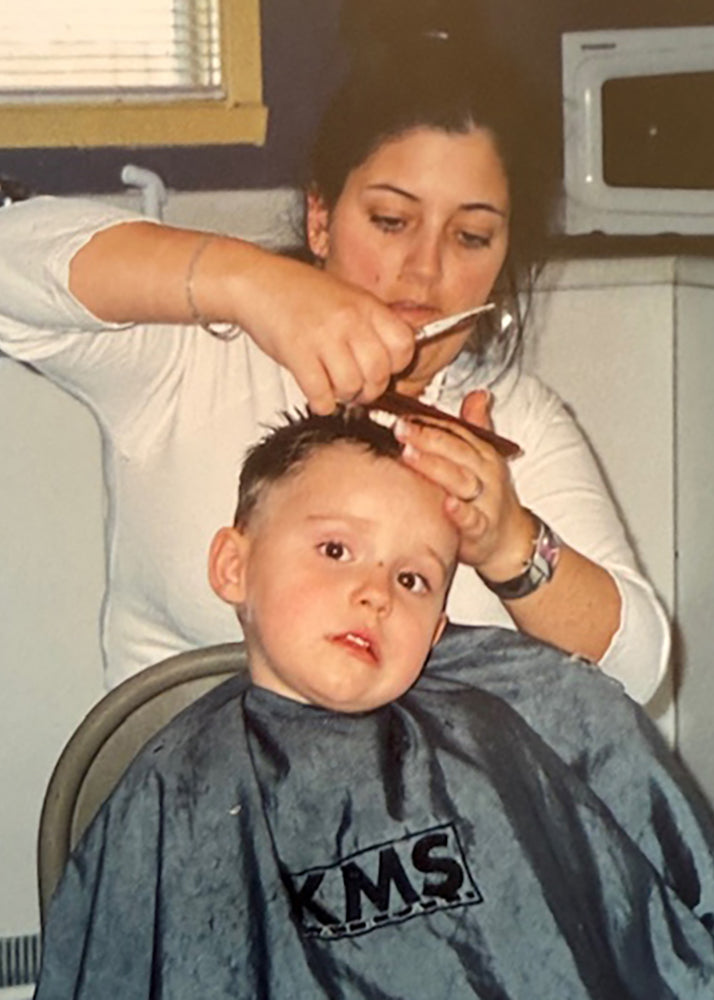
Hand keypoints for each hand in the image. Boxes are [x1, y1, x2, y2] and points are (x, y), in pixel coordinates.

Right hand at [236, 250, 414, 413]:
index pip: (404, 346)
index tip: (383, 369)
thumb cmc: (298, 292)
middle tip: (357, 388)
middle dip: (369, 389)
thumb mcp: (346, 297)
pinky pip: (322, 395)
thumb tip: (393, 357)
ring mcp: (323, 337)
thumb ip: (370, 324)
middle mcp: (349, 320)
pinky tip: (316, 392)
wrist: (256, 282)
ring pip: (352, 387)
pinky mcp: (298, 354)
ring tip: (333, 386)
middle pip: (379, 373)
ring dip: (343, 396)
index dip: (395, 366)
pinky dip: (321, 403)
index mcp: (366, 305)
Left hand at [395, 389, 534, 576]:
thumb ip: (475, 427)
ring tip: (410, 455)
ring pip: (461, 480)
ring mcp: (486, 501)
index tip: (404, 414)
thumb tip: (478, 393)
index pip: (457, 432)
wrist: (511, 539)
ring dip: (436, 467)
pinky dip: (461, 513)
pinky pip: (473, 520)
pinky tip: (446, 504)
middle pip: (457, 450)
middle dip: (427, 437)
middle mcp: (486, 474)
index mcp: (483, 455)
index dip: (430, 422)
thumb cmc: (490, 496)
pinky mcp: (484, 529)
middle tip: (400, 428)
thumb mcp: (484, 459)